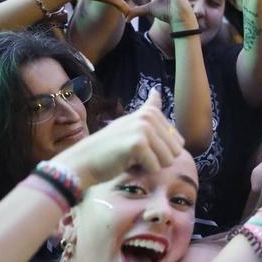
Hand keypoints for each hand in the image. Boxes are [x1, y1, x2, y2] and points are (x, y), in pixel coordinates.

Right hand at [52, 88, 183, 189]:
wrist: (83, 161)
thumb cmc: (109, 147)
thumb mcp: (130, 123)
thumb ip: (147, 109)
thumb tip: (157, 89)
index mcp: (150, 113)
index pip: (177, 139)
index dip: (161, 151)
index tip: (140, 147)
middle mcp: (149, 117)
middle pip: (176, 151)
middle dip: (158, 159)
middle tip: (135, 155)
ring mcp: (143, 129)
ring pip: (169, 160)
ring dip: (151, 166)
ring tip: (132, 158)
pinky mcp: (138, 144)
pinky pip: (155, 168)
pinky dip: (143, 171)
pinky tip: (127, 163)